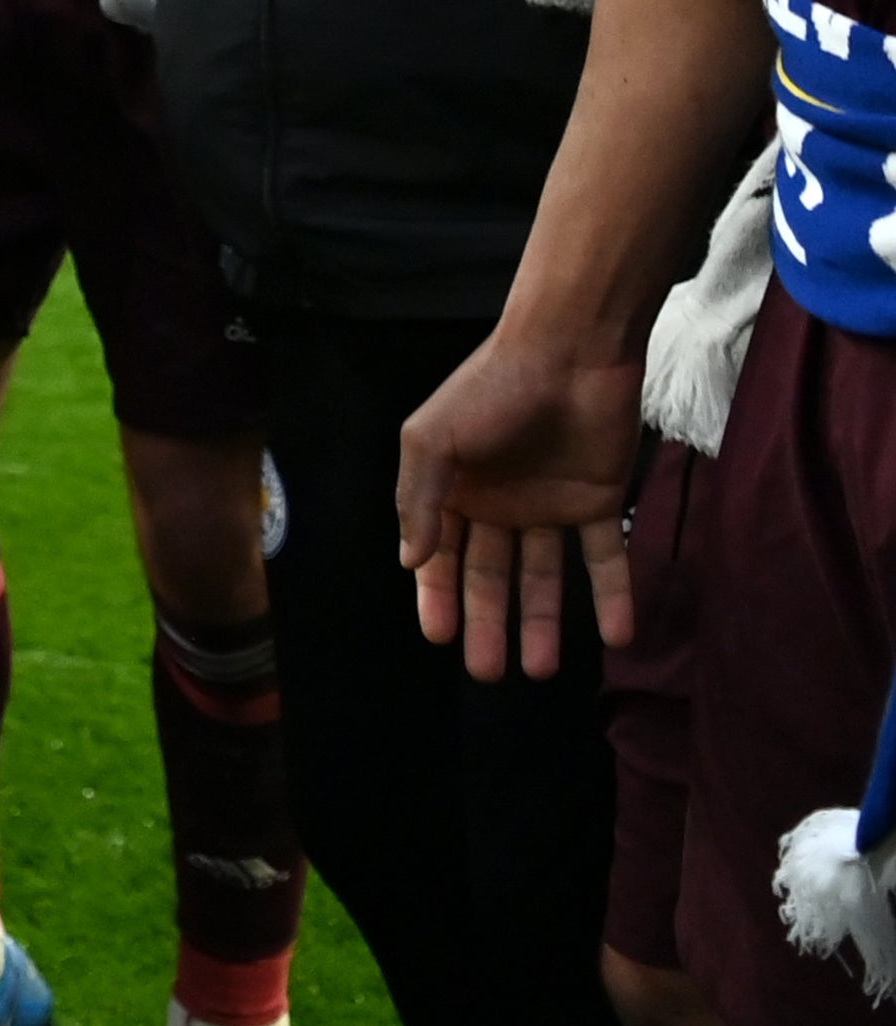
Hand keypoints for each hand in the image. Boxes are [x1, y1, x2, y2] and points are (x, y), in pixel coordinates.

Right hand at [398, 329, 646, 679]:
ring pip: (545, 577)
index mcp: (455, 490)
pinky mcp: (600, 502)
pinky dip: (612, 596)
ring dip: (544, 623)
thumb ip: (418, 501)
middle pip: (492, 576)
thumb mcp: (432, 440)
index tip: (442, 638)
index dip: (439, 598)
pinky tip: (615, 635)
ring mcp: (550, 506)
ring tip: (543, 671)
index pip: (442, 557)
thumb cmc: (490, 390)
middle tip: (490, 673)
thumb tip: (410, 561)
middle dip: (489, 624)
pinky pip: (606, 558)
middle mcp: (500, 505)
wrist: (570, 352)